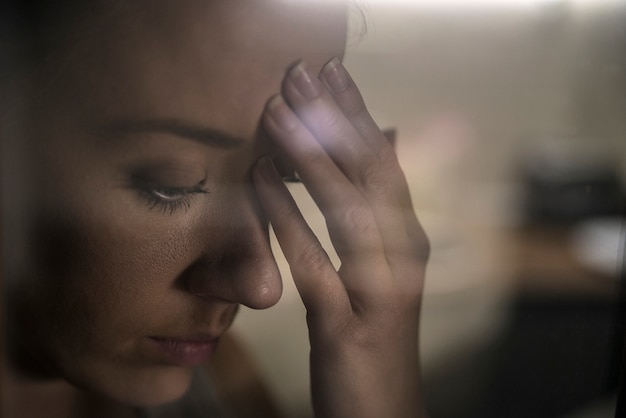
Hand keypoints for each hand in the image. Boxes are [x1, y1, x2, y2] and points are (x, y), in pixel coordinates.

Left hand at [252, 58, 429, 417]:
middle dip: (337, 119)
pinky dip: (284, 216)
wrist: (384, 415)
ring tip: (275, 112)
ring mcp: (379, 291)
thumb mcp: (383, 270)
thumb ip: (384, 209)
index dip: (359, 114)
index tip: (331, 73)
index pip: (386, 163)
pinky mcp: (346, 325)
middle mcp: (403, 258)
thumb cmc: (376, 338)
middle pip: (372, 173)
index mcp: (410, 241)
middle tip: (301, 74)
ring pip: (347, 209)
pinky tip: (258, 181)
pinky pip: (313, 261)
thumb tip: (390, 143)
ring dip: (309, 156)